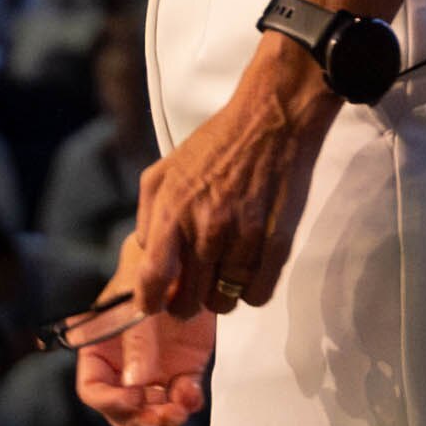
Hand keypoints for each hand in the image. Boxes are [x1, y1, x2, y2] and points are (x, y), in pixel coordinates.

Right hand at [77, 233, 212, 425]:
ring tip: (181, 407)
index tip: (135, 396)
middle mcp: (123, 368)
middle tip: (162, 416)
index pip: (93, 389)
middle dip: (140, 420)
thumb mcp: (137, 303)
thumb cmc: (147, 273)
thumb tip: (136, 387)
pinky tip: (193, 394)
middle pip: (122, 412)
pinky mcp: (183, 371)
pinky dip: (188, 403)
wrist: (185, 258)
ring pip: (153, 412)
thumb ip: (135, 343)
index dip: (110, 402)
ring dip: (166, 418)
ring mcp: (154, 372)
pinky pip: (183, 399)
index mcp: (99, 350)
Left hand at [131, 38, 336, 319]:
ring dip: (221, 295)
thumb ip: (149, 215)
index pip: (154, 278)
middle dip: (187, 303)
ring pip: (225, 302)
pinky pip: (258, 294)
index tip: (154, 304)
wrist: (270, 120)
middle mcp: (206, 230)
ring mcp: (244, 239)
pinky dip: (250, 291)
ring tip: (222, 274)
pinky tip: (247, 271)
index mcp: (173, 211)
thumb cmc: (215, 143)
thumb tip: (148, 254)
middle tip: (193, 288)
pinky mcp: (277, 243)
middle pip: (191, 301)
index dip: (151, 302)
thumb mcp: (164, 170)